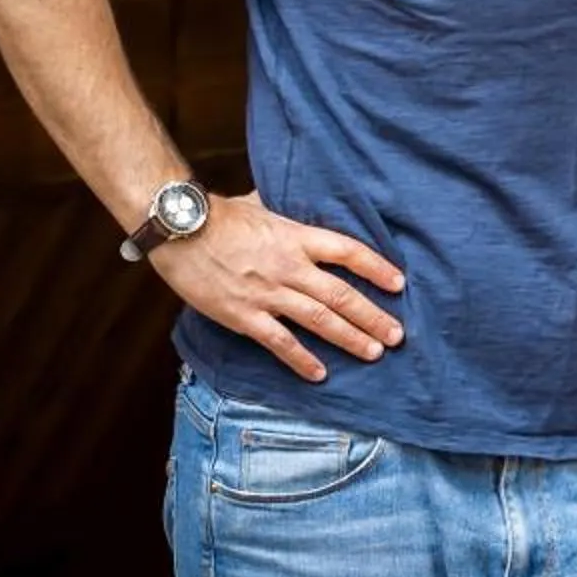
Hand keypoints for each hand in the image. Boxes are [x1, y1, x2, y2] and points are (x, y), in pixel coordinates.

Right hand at [154, 192, 406, 383]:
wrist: (178, 230)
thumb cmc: (219, 215)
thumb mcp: (262, 206)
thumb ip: (287, 213)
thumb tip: (302, 202)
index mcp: (297, 237)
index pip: (349, 252)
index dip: (377, 268)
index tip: (398, 284)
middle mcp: (289, 267)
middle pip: (341, 295)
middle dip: (373, 317)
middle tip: (398, 335)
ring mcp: (268, 294)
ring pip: (319, 320)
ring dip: (351, 338)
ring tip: (375, 352)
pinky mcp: (244, 316)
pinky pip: (280, 342)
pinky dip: (302, 360)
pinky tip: (320, 374)